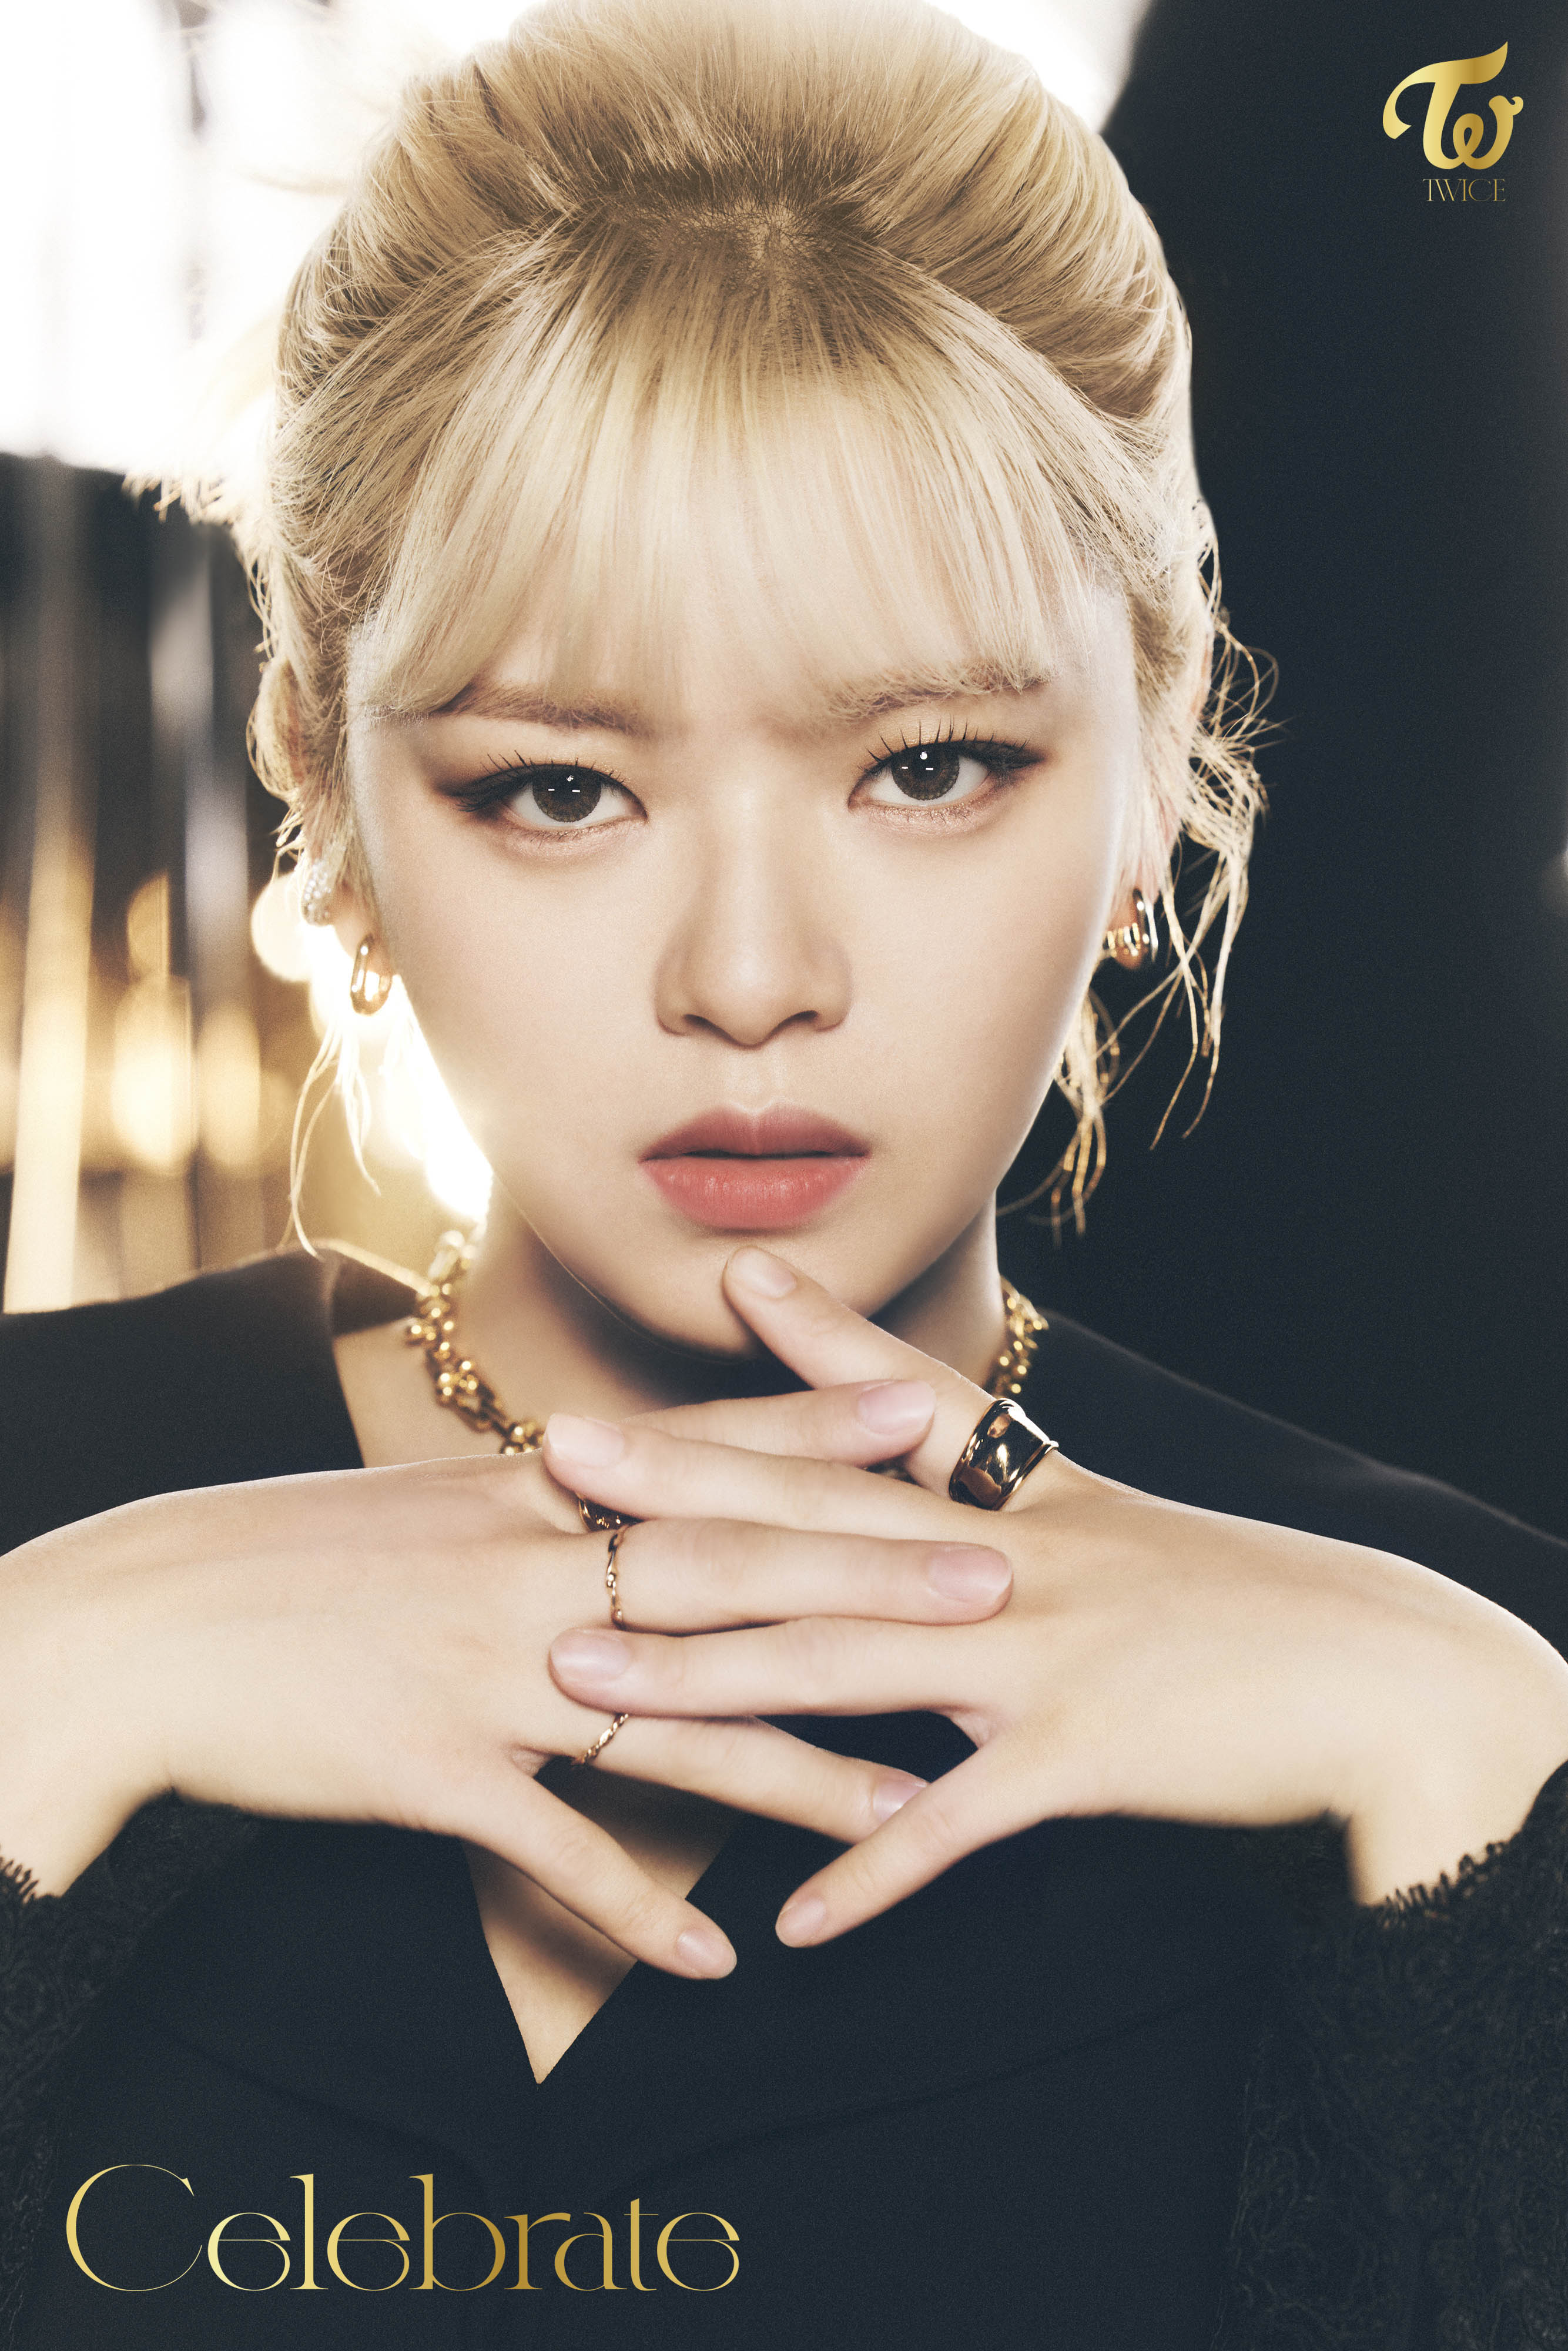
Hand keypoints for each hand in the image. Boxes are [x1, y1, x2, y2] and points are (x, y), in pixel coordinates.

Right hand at [0, 1395, 1010, 1974]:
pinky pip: (556, 1853)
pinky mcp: (436, 1773)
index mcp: (524, 1493)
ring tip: (913, 1810)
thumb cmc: (292, 1560)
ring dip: (799, 1772)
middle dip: (864, 1578)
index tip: (927, 1409)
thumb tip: (608, 1470)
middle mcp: (527, 1570)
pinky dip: (639, 1911)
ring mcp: (488, 1673)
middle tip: (991, 1585)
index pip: (696, 1452)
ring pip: (674, 1723)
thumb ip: (529, 1496)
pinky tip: (723, 1963)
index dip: (814, 1428)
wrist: (155, 1625)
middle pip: (725, 1571)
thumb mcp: (421, 1504)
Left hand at [546, 1246, 1567, 1942]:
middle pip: (817, 1516)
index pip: (885, 1407)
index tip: (711, 1288)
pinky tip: (789, 1928)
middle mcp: (1005, 1557)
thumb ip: (994, 1462)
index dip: (796, 1348)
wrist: (1360, 1673)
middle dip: (679, 1490)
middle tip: (558, 1457)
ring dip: (705, 1683)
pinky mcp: (1078, 1758)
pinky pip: (952, 1828)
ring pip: (841, 1661)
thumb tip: (915, 1408)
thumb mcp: (1101, 1511)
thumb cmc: (1218, 1596)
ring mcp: (1036, 1653)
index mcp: (1014, 1495)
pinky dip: (872, 1873)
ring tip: (584, 1694)